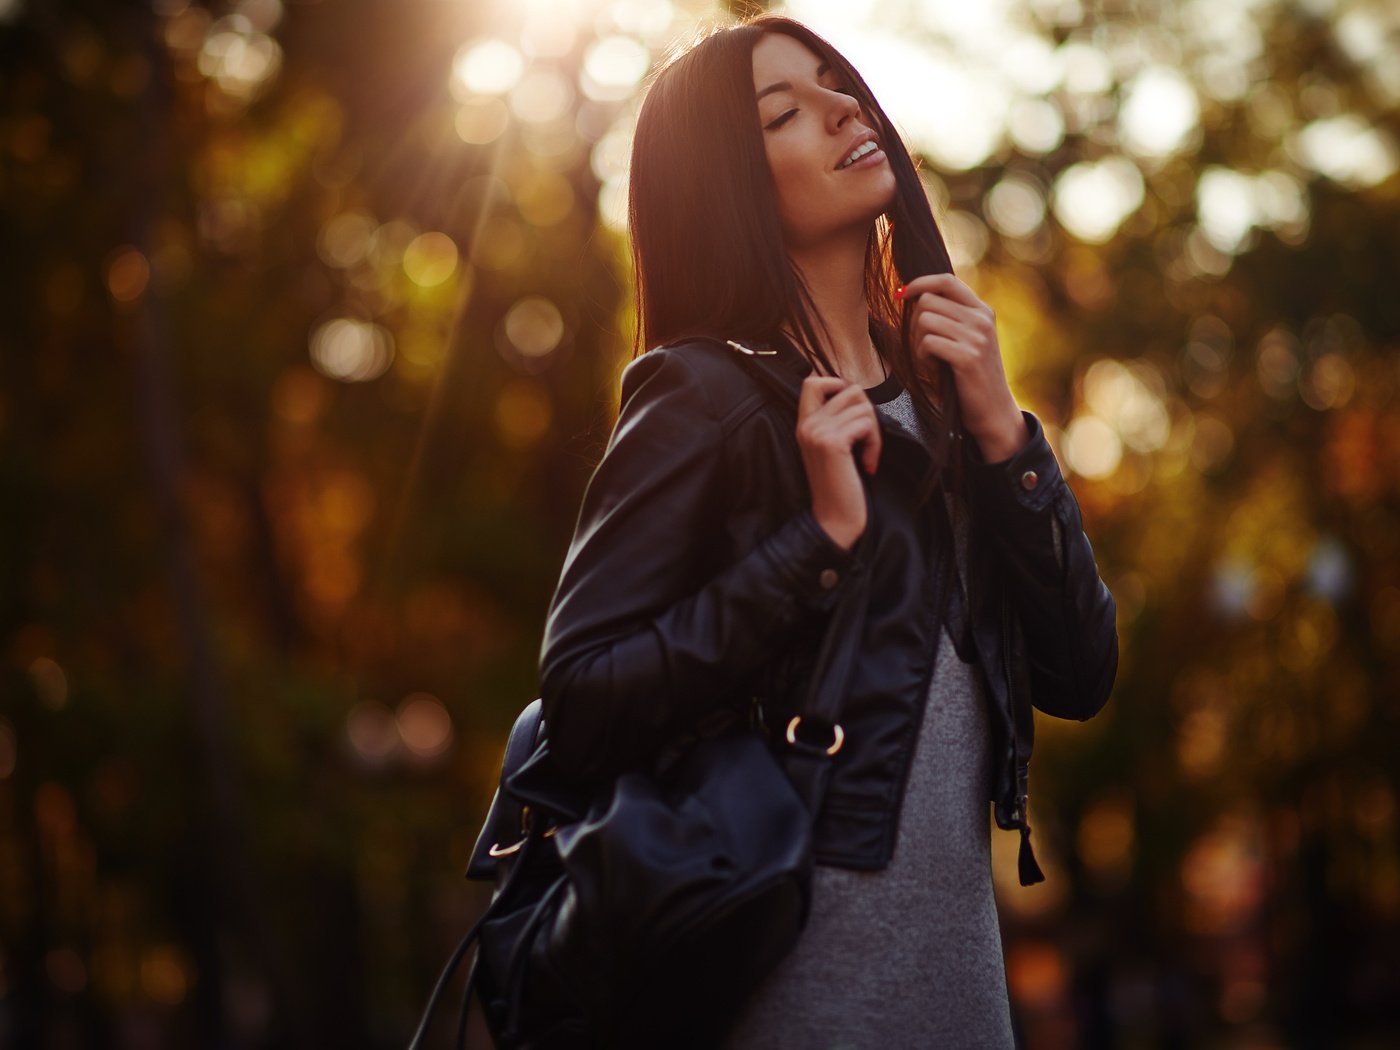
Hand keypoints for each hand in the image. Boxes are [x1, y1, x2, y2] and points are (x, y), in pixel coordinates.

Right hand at [795, 375, 880, 550]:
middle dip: (867, 412)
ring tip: (867, 454)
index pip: (813, 381)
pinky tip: (868, 464)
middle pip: (849, 390)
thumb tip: (858, 396)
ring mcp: (818, 432)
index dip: (839, 385)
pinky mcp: (833, 443)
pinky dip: (875, 444)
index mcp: (803, 424)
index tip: (853, 411)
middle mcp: (807, 425)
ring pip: (862, 406)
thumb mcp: (831, 447)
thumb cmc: (839, 486)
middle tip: (866, 439)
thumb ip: (836, 421)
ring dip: (873, 431)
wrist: (834, 518)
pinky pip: (867, 424)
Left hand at [901, 273, 1027, 462]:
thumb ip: (951, 317)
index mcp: (982, 310)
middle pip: (928, 301)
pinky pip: (927, 343)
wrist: (994, 410)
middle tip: (924, 345)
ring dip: (918, 342)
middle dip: (915, 322)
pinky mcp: (968, 357)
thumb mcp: (968, 339)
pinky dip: (922, 357)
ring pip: (925, 321)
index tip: (902, 295)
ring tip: (931, 358)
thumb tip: (914, 295)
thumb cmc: (971, 376)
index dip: (920, 283)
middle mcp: (981, 319)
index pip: (946, 280)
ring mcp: (977, 337)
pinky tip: (933, 368)